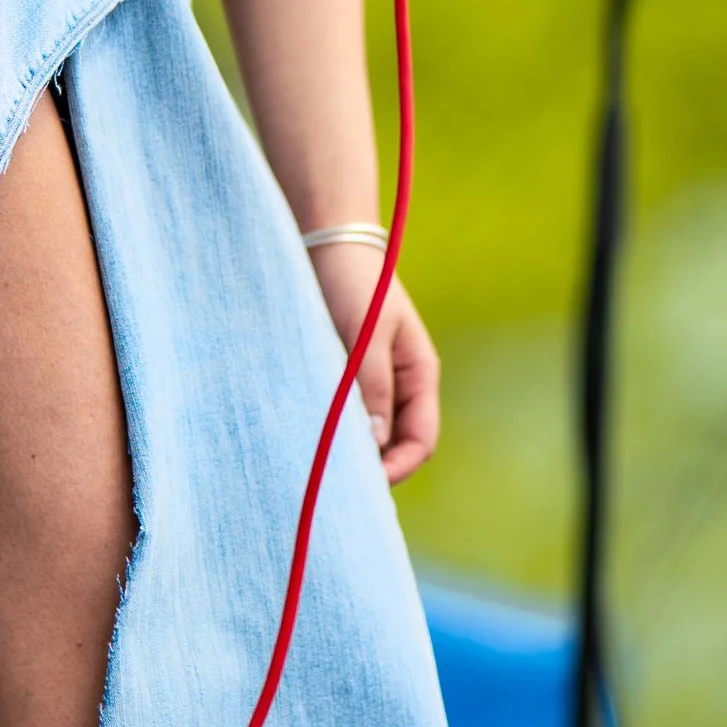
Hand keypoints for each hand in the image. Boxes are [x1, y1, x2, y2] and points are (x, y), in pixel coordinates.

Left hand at [307, 238, 441, 482]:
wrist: (325, 240)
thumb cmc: (353, 280)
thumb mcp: (366, 331)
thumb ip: (372, 385)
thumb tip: (376, 442)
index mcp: (419, 374)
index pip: (420, 440)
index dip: (397, 467)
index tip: (363, 484)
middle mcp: (398, 384)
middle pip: (394, 445)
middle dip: (372, 467)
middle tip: (334, 486)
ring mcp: (370, 381)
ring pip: (367, 434)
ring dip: (348, 450)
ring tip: (317, 463)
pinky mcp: (341, 375)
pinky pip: (342, 415)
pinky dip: (330, 430)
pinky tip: (306, 437)